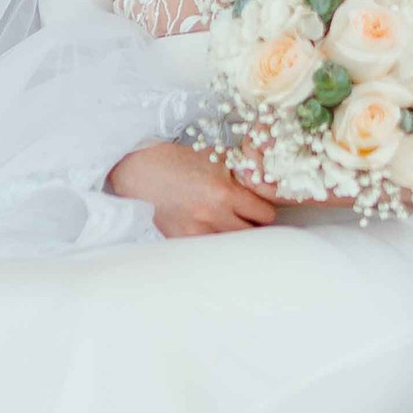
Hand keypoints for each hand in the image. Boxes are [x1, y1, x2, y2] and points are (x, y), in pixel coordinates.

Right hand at [107, 140, 281, 236]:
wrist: (144, 171)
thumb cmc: (181, 162)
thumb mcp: (217, 161)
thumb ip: (243, 176)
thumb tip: (269, 186)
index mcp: (225, 193)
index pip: (265, 214)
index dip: (265, 211)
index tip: (261, 209)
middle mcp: (213, 215)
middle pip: (253, 234)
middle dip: (253, 226)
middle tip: (249, 220)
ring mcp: (197, 232)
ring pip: (233, 245)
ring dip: (235, 237)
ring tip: (230, 227)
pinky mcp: (182, 241)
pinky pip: (210, 250)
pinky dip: (215, 243)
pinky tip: (211, 233)